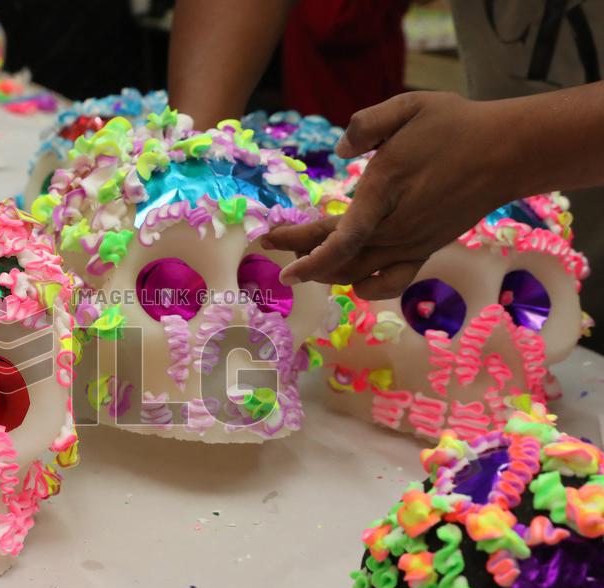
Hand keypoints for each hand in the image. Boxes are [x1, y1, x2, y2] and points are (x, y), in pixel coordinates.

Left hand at [265, 92, 516, 298]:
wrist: (507, 152)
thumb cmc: (456, 125)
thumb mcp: (409, 106)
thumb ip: (367, 124)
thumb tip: (340, 151)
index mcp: (385, 192)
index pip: (339, 236)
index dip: (304, 248)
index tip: (271, 244)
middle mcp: (396, 228)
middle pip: (339, 256)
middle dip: (301, 252)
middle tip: (273, 242)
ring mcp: (412, 244)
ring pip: (359, 273)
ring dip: (326, 270)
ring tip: (301, 258)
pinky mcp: (425, 250)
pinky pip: (390, 282)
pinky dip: (366, 287)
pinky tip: (349, 283)